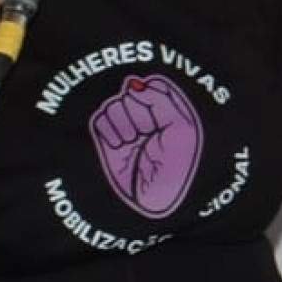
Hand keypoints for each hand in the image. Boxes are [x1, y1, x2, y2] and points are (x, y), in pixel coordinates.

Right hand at [90, 74, 204, 215]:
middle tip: (150, 135)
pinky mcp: (106, 136)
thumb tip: (133, 84)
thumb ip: (161, 99)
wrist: (151, 198)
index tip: (161, 119)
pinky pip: (100, 117)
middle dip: (141, 113)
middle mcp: (147, 113)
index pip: (156, 83)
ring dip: (125, 123)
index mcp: (171, 107)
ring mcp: (125, 123)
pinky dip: (110, 131)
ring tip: (135, 142)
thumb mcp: (181, 127)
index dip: (155, 96)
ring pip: (115, 103)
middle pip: (133, 91)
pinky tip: (121, 145)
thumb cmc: (175, 166)